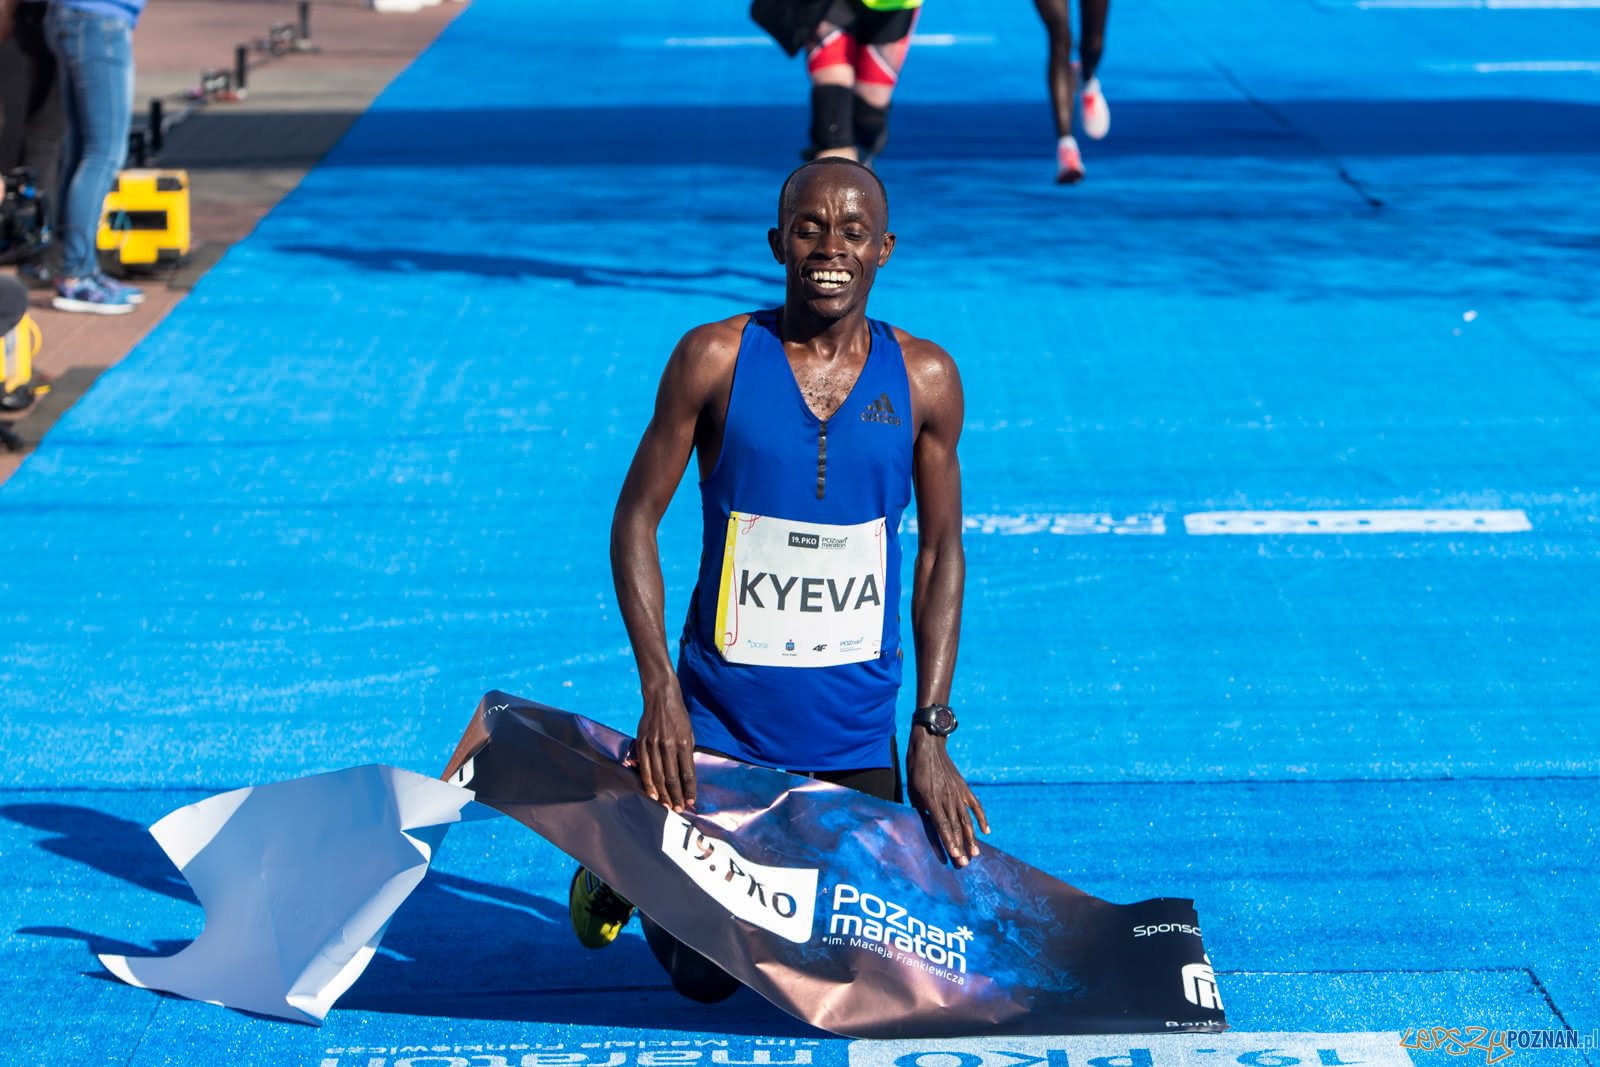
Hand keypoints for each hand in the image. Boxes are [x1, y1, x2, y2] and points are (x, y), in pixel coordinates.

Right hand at [625, 684, 696, 811]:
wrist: (661, 698)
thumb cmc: (678, 717)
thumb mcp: (689, 733)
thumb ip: (687, 754)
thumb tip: (687, 775)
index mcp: (684, 743)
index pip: (688, 773)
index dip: (690, 789)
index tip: (692, 801)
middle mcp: (668, 745)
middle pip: (672, 778)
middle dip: (676, 796)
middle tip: (680, 809)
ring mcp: (653, 745)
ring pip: (658, 776)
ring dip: (663, 794)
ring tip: (667, 806)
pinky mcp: (642, 744)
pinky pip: (645, 768)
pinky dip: (648, 783)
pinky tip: (652, 794)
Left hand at [906, 726, 988, 866]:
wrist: (928, 747)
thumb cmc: (916, 771)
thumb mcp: (912, 792)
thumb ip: (919, 811)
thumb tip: (924, 829)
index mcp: (931, 799)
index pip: (942, 825)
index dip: (949, 842)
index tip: (955, 856)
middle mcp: (946, 797)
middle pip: (956, 826)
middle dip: (960, 846)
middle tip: (964, 864)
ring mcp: (957, 793)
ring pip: (967, 820)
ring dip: (972, 838)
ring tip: (976, 853)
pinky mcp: (964, 788)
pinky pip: (976, 806)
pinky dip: (982, 818)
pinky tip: (986, 831)